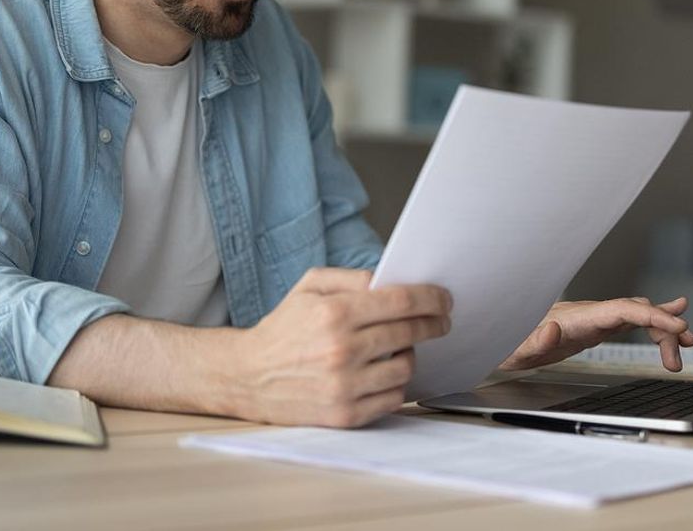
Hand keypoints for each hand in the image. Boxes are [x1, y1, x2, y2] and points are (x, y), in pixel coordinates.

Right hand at [235, 268, 452, 427]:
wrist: (247, 376)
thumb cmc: (283, 328)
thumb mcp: (308, 287)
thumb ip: (351, 277)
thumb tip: (392, 280)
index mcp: (334, 313)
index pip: (401, 301)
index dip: (431, 298)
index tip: (445, 299)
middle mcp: (341, 350)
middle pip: (409, 333)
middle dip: (433, 324)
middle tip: (440, 321)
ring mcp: (344, 385)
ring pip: (406, 367)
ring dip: (410, 354)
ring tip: (400, 347)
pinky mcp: (344, 414)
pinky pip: (392, 398)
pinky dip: (395, 383)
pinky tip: (384, 372)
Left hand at [499, 297, 692, 371]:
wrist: (498, 340)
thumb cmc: (508, 344)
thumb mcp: (517, 348)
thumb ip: (534, 340)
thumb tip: (553, 330)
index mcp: (575, 317)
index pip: (621, 310)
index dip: (652, 316)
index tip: (679, 326)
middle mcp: (587, 313)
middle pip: (635, 311)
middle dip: (665, 326)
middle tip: (686, 347)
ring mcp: (591, 319)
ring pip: (635, 316)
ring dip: (661, 330)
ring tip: (685, 348)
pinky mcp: (592, 328)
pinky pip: (627, 322)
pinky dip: (651, 326)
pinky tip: (669, 329)